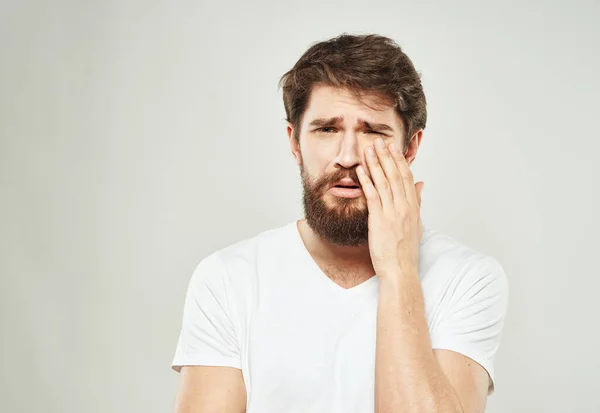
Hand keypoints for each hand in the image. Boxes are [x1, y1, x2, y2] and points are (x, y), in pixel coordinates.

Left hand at [356, 138, 423, 277]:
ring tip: (368, 149)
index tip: (393, 148)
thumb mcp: (416, 224)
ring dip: (375, 163)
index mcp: (413, 207)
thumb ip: (418, 202)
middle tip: (379, 141)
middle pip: (396, 175)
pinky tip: (360, 169)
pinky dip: (366, 180)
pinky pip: (373, 195)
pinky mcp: (380, 220)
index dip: (399, 161)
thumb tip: (422, 184)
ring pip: (384, 182)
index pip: (407, 178)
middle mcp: (404, 207)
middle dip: (387, 157)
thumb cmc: (406, 251)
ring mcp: (392, 212)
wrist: (400, 270)